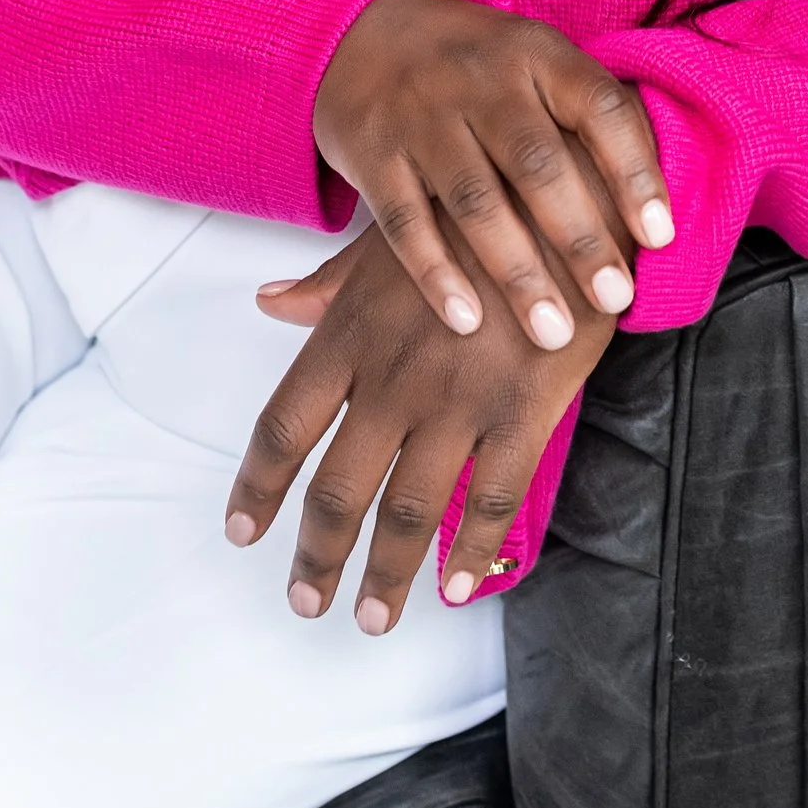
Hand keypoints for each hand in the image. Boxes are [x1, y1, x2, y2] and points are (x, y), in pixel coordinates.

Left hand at [229, 226, 610, 627]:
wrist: (565, 189)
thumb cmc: (470, 209)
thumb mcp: (386, 237)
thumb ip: (326, 284)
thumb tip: (267, 301)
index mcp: (351, 333)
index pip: (285, 425)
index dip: (259, 486)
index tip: (242, 531)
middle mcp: (395, 376)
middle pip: (338, 487)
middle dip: (318, 555)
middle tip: (306, 602)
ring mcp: (461, 399)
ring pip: (409, 509)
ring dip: (386, 574)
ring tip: (372, 618)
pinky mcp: (525, 411)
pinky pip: (492, 499)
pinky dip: (471, 552)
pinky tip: (456, 587)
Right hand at [312, 0, 671, 350]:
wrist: (356, 34)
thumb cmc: (473, 64)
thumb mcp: (531, 60)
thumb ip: (582, 117)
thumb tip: (653, 207)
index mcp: (537, 53)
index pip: (600, 108)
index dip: (635, 171)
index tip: (660, 237)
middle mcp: (481, 80)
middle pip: (538, 163)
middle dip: (581, 238)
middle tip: (613, 298)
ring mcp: (422, 114)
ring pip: (475, 201)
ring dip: (517, 273)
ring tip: (552, 332)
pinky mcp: (373, 151)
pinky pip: (405, 221)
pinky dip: (436, 275)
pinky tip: (467, 320)